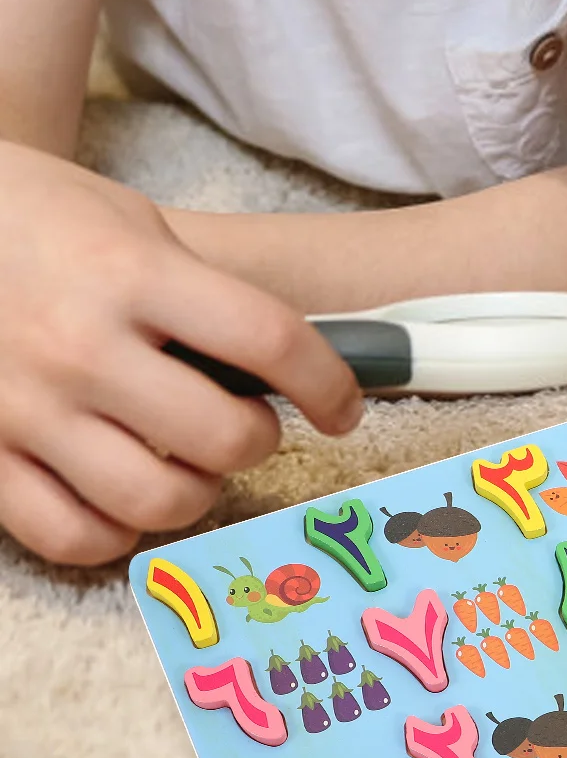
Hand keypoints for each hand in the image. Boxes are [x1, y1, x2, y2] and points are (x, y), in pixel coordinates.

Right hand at [0, 143, 363, 564]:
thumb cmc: (54, 221)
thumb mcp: (143, 230)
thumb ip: (208, 295)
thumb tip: (289, 368)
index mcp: (135, 274)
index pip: (268, 339)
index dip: (328, 382)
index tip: (345, 406)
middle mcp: (81, 346)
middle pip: (220, 436)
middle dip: (261, 439)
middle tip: (255, 423)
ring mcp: (25, 408)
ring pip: (152, 499)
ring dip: (200, 490)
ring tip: (197, 462)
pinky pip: (67, 536)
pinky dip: (118, 533)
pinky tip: (132, 499)